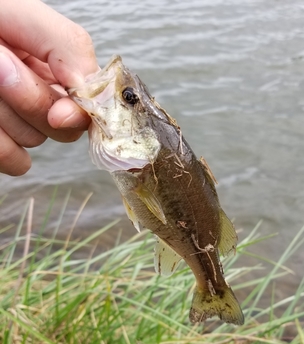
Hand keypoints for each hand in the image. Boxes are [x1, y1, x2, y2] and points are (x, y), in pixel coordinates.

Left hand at [0, 0, 98, 175]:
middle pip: (62, 127)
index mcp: (53, 62)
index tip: (59, 112)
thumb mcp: (20, 15)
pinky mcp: (0, 149)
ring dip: (1, 115)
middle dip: (28, 100)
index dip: (78, 110)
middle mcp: (42, 95)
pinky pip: (13, 161)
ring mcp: (18, 124)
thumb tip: (85, 100)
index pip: (88, 100)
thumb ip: (67, 47)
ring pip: (32, 141)